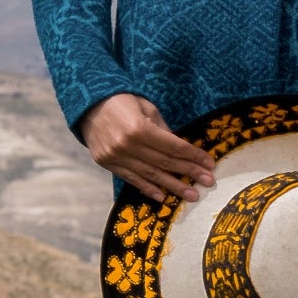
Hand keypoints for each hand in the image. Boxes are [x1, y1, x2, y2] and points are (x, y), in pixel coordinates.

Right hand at [80, 93, 217, 205]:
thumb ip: (163, 129)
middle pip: (165, 163)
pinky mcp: (108, 164)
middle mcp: (127, 145)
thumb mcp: (146, 108)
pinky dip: (148, 189)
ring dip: (173, 186)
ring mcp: (116, 157)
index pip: (173, 146)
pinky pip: (132, 179)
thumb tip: (181, 148)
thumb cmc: (122, 101)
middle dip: (189, 172)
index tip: (209, 164)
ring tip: (191, 195)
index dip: (193, 156)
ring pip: (151, 175)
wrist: (88, 104)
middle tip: (208, 182)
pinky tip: (163, 197)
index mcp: (139, 128)